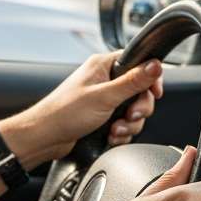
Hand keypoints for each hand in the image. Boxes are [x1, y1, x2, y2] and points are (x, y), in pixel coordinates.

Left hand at [0, 50, 163, 167]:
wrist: (45, 137)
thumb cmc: (65, 113)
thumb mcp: (104, 96)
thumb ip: (133, 82)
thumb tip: (155, 65)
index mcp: (103, 65)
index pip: (138, 63)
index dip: (150, 78)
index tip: (155, 93)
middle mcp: (104, 79)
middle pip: (140, 90)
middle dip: (139, 108)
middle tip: (130, 116)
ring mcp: (103, 98)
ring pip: (133, 110)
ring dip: (129, 124)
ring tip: (115, 130)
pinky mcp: (102, 116)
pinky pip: (124, 123)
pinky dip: (121, 132)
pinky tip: (111, 137)